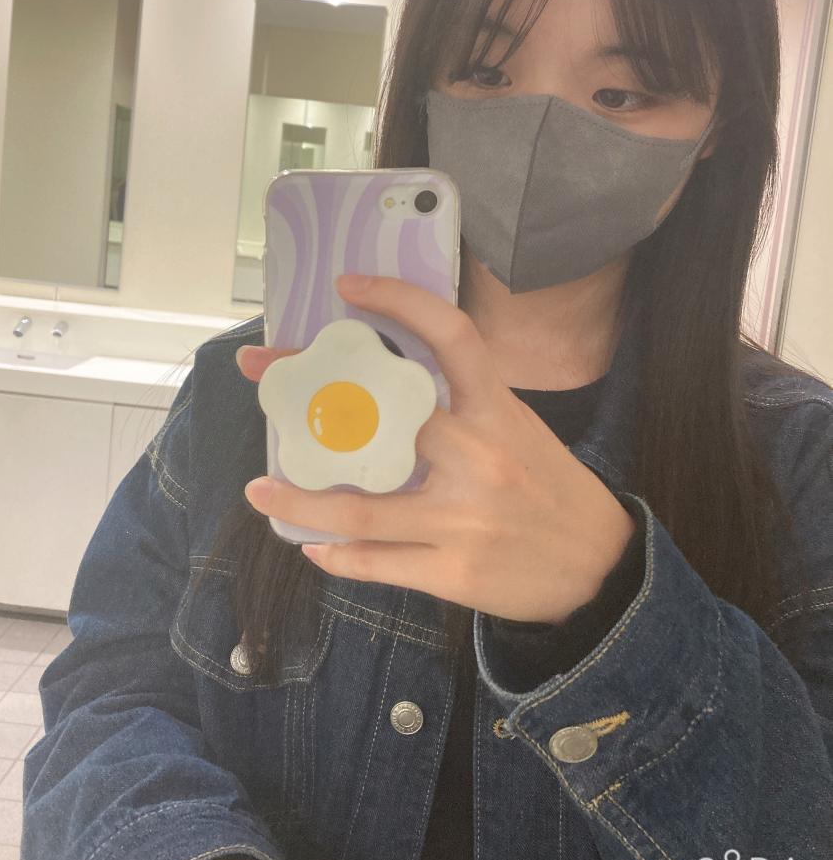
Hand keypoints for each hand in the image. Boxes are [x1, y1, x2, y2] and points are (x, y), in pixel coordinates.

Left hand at [238, 273, 634, 622]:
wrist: (599, 568)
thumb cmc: (549, 487)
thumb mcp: (517, 428)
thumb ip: (460, 408)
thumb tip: (378, 391)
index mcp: (498, 411)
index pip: (450, 336)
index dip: (399, 301)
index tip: (348, 286)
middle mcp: (479, 457)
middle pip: (378, 421)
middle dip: (310, 396)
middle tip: (263, 379)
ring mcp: (463, 520)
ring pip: (358, 509)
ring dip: (297, 502)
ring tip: (260, 492)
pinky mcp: (453, 574)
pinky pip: (376, 563)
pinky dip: (336, 554)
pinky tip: (312, 545)